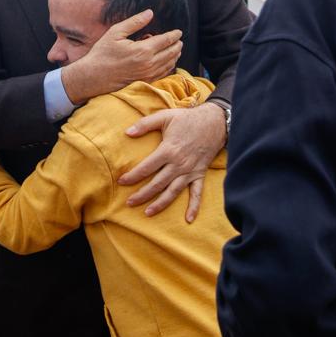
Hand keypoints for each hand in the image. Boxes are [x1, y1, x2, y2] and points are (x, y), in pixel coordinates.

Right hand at [60, 10, 181, 104]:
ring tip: (176, 50)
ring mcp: (148, 75)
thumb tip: (150, 13)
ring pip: (169, 64)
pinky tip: (168, 63)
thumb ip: (135, 22)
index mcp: (143, 50)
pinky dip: (169, 67)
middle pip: (171, 53)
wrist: (93, 77)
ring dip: (175, 56)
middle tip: (179, 40)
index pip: (165, 40)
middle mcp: (149, 64)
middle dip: (177, 45)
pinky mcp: (145, 82)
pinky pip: (163, 74)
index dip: (174, 35)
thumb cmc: (102, 53)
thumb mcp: (116, 32)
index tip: (179, 32)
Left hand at [118, 100, 226, 221]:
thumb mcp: (165, 116)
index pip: (146, 167)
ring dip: (160, 204)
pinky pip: (197, 193)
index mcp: (168, 150)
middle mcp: (178, 164)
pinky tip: (188, 219)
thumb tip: (127, 132)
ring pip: (173, 192)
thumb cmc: (187, 119)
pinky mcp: (200, 174)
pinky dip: (194, 207)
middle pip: (157, 184)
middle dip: (142, 194)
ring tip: (148, 212)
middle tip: (129, 202)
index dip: (133, 176)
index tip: (121, 181)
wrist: (214, 122)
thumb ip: (145, 124)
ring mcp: (190, 171)